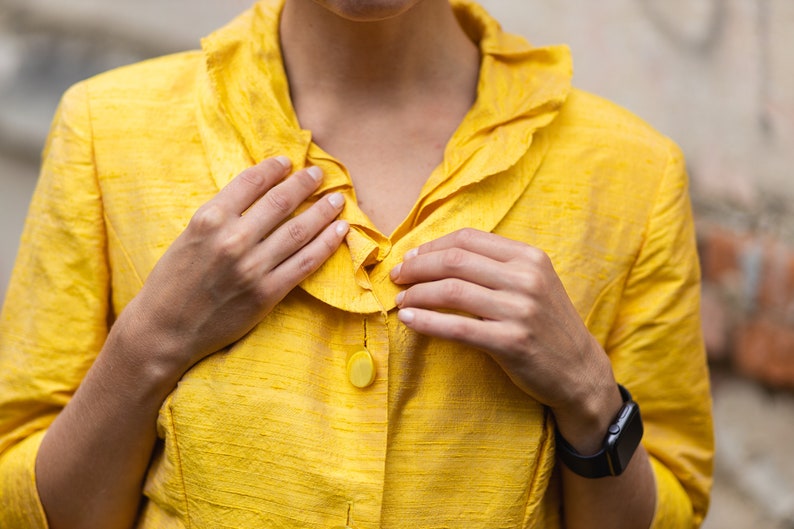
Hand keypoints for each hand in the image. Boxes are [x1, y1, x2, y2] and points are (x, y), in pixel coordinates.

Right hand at [115, 156, 347, 379]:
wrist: (165, 329)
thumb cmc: (173, 281)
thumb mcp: (189, 236)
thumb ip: (221, 216)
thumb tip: (256, 194)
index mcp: (209, 219)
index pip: (250, 182)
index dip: (273, 169)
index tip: (286, 162)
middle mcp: (232, 239)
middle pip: (281, 202)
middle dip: (304, 183)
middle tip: (318, 174)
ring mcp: (252, 267)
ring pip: (299, 230)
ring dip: (323, 211)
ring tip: (337, 200)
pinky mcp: (267, 293)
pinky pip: (306, 263)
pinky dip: (327, 244)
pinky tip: (340, 230)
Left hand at [390, 228, 619, 450]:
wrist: (579, 371)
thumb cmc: (546, 325)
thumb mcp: (532, 283)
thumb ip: (496, 266)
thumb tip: (438, 254)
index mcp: (529, 257)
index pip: (468, 239)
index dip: (432, 246)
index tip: (410, 258)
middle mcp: (526, 279)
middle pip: (455, 261)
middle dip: (417, 267)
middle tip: (397, 277)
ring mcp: (521, 310)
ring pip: (452, 291)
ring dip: (417, 293)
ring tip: (400, 299)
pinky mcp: (512, 342)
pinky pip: (457, 327)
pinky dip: (426, 321)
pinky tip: (408, 319)